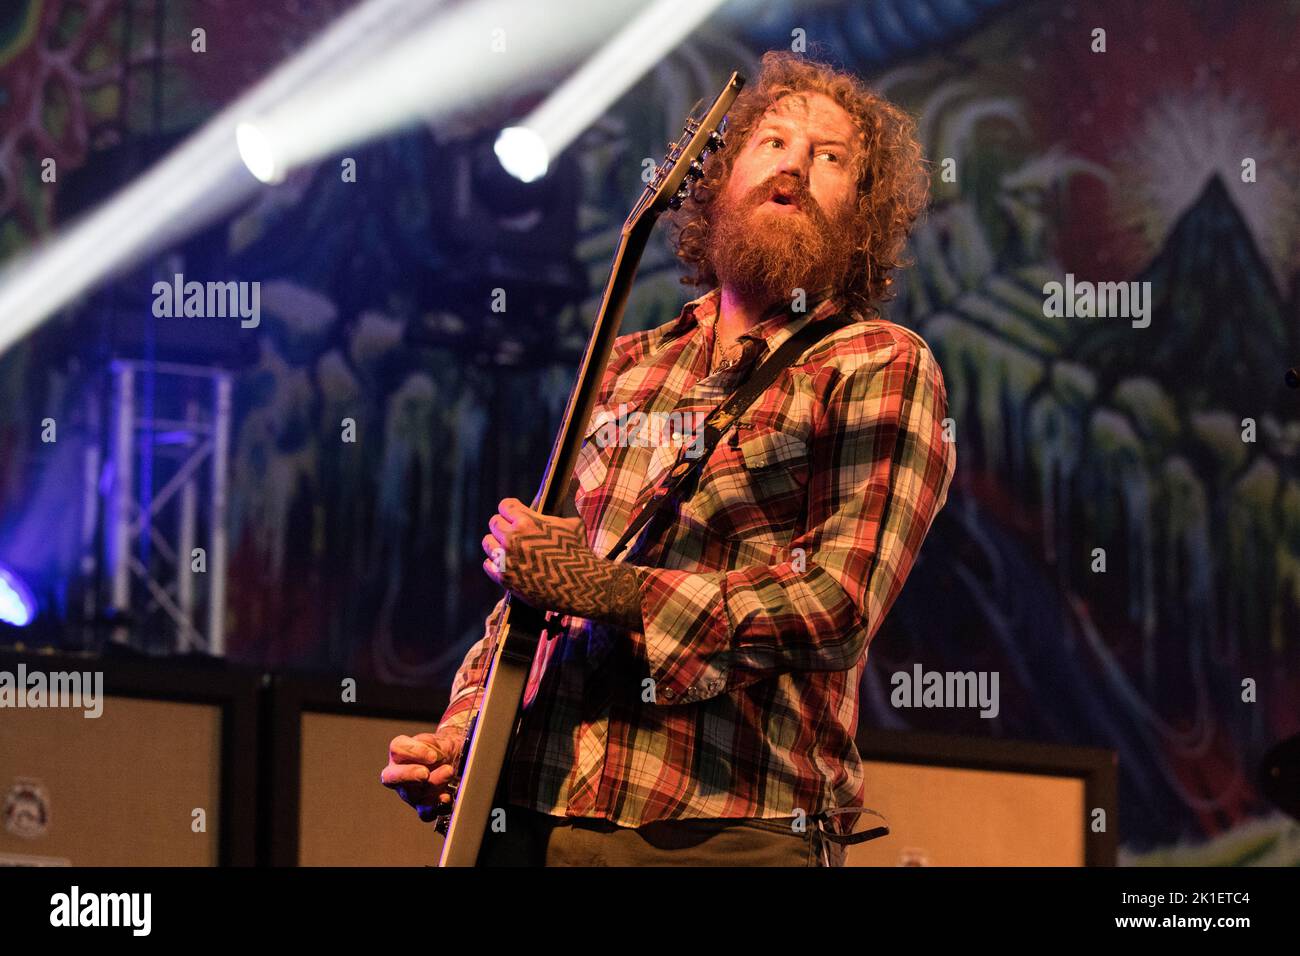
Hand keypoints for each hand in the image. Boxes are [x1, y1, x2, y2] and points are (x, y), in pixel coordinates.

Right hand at [381, 730, 460, 822]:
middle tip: (425, 774)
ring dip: (432, 786)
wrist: (454, 761)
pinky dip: (436, 806)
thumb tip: (433, 755)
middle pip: (392, 776)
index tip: (433, 755)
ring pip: (412, 794)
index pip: (397, 748)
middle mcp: (399, 773)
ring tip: (448, 773)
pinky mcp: (422, 806)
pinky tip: (446, 798)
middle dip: (409, 775)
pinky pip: (425, 812)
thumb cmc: (442, 749)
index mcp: (400, 752)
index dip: (413, 751)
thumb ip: (435, 745)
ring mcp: (409, 792)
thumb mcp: (440, 740)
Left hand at [480, 497, 642, 630]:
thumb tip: (573, 483)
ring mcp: (507, 559)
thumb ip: (566, 503)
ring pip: (487, 542)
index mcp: (527, 521)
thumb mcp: (574, 523)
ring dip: (496, 543)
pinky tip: (506, 563)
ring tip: (506, 547)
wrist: (580, 586)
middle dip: (503, 525)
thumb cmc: (579, 552)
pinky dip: (495, 563)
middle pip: (494, 522)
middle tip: (512, 532)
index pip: (505, 505)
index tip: (513, 513)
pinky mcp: (504, 578)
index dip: (510, 509)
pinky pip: (488, 564)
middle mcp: (513, 538)